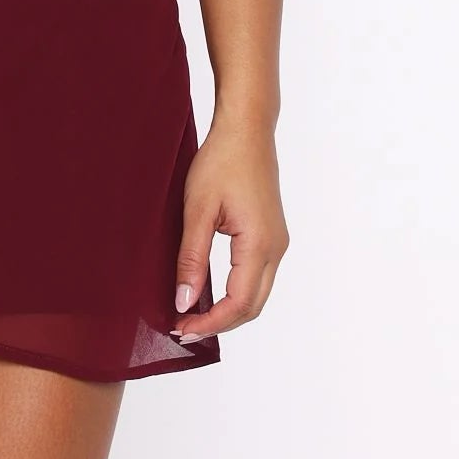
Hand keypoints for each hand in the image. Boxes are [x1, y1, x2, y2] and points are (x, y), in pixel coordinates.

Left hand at [170, 113, 288, 343]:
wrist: (246, 130)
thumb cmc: (221, 162)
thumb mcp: (197, 210)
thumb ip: (192, 258)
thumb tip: (184, 300)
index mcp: (260, 244)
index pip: (238, 303)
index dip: (210, 322)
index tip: (180, 327)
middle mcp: (276, 248)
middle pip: (252, 306)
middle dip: (219, 323)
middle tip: (183, 327)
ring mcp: (277, 242)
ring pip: (256, 294)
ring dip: (228, 309)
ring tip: (192, 312)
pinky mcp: (272, 235)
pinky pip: (257, 276)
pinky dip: (235, 292)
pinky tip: (210, 290)